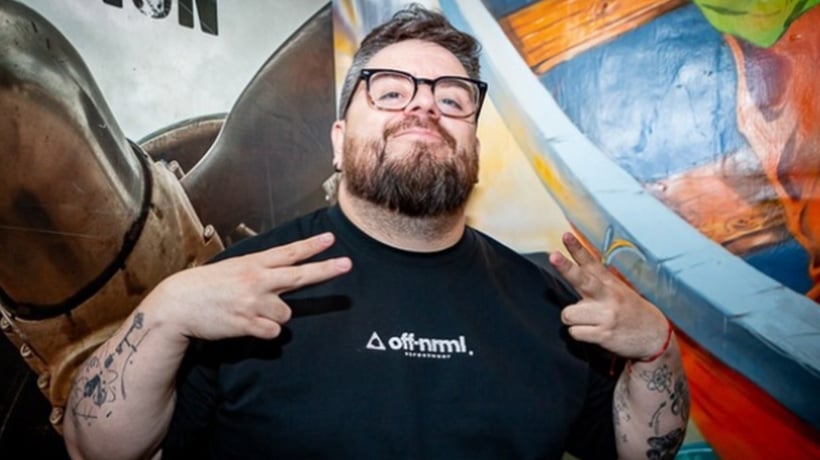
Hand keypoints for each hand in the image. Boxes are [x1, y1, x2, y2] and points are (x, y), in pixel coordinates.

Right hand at [143, 232, 351, 341]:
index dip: (311, 246)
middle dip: (326, 270)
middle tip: (347, 264)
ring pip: (286, 313)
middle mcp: (257, 281)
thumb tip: (283, 275)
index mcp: (253, 263)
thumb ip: (261, 271)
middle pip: (299, 276)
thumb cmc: (207, 285)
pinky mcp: (247, 323)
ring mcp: (253, 302)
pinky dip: (265, 330)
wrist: (178, 304)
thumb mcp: (234, 268)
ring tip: (251, 311)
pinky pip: (273, 331)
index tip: (331, 239)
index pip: (288, 252)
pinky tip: (247, 324)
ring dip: (275, 315)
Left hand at [549, 232, 667, 359]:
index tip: (565, 236)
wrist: (656, 337)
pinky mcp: (604, 334)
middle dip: (565, 268)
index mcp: (609, 283)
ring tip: (591, 321)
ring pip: (568, 314)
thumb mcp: (618, 291)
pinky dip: (580, 334)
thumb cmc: (631, 311)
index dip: (576, 248)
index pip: (590, 262)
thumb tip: (570, 270)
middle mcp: (608, 296)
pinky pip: (575, 332)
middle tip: (553, 257)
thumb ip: (596, 281)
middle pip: (581, 279)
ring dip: (574, 320)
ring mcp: (606, 315)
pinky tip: (595, 333)